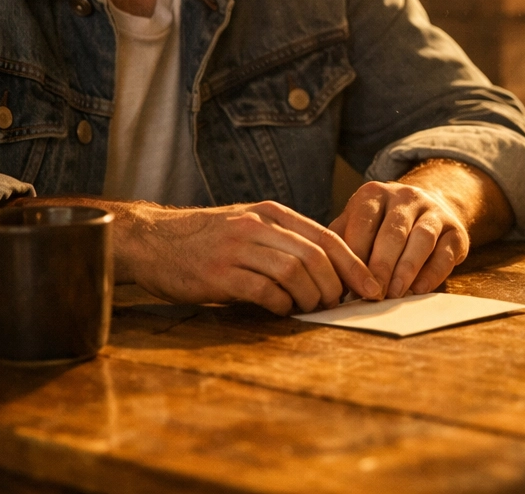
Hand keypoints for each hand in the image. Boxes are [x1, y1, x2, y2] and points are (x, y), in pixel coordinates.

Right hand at [121, 200, 381, 314]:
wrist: (152, 241)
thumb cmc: (207, 239)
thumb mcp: (250, 226)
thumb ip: (284, 242)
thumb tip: (330, 273)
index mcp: (272, 213)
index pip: (327, 238)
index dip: (355, 266)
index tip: (372, 288)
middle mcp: (258, 225)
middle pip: (316, 256)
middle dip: (336, 286)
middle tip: (338, 306)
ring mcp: (238, 248)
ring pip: (294, 273)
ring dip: (310, 298)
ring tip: (310, 309)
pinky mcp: (218, 274)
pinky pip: (263, 292)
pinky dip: (280, 305)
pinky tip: (280, 310)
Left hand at [330, 179, 471, 298]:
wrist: (426, 208)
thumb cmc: (380, 226)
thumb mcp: (356, 224)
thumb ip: (342, 244)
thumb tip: (328, 276)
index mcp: (374, 194)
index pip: (363, 223)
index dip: (356, 256)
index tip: (349, 285)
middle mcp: (405, 196)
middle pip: (393, 232)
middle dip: (382, 266)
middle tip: (373, 294)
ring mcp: (433, 210)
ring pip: (422, 238)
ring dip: (407, 268)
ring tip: (394, 294)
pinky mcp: (455, 229)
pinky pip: (445, 251)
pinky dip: (433, 273)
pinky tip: (419, 290)